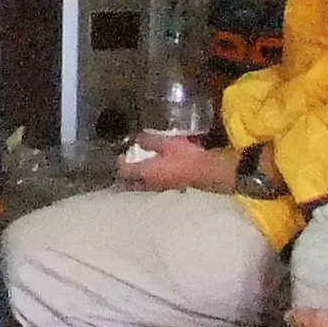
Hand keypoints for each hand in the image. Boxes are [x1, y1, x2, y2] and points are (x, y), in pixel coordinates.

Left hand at [118, 135, 241, 192]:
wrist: (210, 172)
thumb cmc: (187, 157)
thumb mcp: (167, 143)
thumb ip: (149, 141)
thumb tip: (136, 139)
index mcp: (146, 173)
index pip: (124, 172)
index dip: (118, 165)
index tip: (117, 156)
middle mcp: (151, 184)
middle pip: (132, 185)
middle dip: (125, 178)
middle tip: (121, 170)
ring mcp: (163, 188)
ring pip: (144, 187)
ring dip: (138, 181)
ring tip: (135, 173)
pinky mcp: (174, 187)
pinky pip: (157, 185)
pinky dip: (152, 180)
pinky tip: (156, 174)